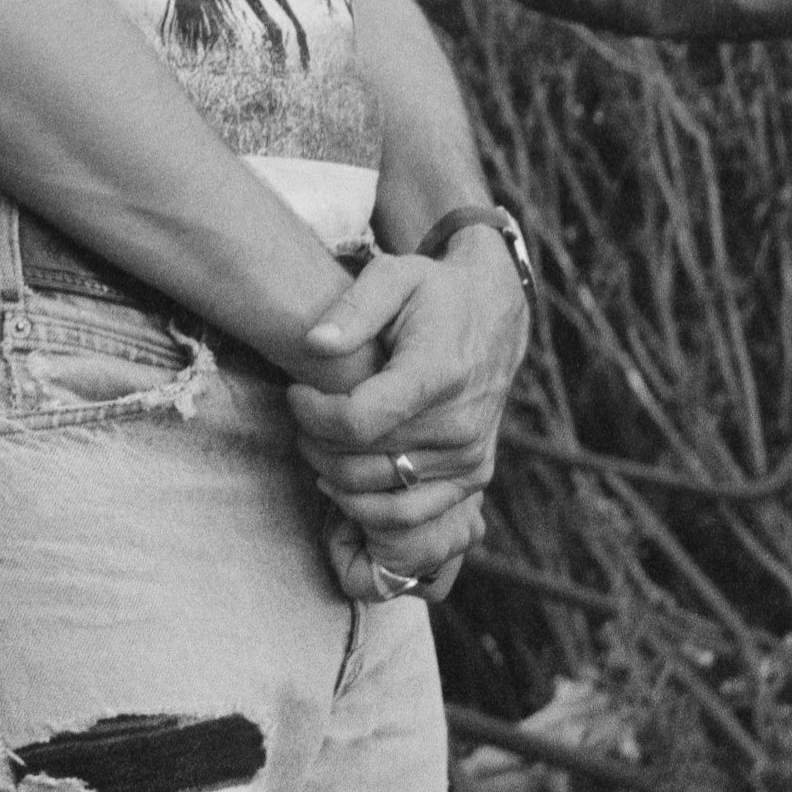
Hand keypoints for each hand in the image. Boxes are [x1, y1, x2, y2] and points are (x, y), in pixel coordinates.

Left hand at [285, 234, 529, 589]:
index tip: (296, 392)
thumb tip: (314, 343)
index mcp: (437, 374)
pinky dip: (366, 509)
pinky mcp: (473, 475)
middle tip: (300, 416)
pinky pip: (409, 515)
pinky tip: (340, 481)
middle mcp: (459, 424)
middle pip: (360, 462)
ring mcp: (468, 455)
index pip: (357, 421)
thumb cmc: (434, 294)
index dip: (312, 414)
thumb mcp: (394, 275)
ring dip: (332, 476)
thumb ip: (353, 307)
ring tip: (317, 442)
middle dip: (314, 442)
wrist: (494, 316)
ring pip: (377, 494)